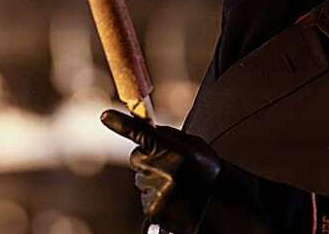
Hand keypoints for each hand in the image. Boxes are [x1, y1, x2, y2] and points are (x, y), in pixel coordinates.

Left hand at [101, 109, 222, 233]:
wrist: (223, 206)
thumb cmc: (208, 172)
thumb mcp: (194, 146)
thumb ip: (169, 136)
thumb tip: (146, 126)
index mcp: (174, 151)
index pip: (141, 133)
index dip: (121, 123)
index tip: (105, 115)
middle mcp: (164, 172)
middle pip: (137, 158)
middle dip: (147, 159)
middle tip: (169, 166)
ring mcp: (158, 194)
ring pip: (141, 179)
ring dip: (153, 180)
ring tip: (177, 187)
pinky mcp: (154, 212)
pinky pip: (145, 197)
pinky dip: (155, 197)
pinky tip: (174, 200)